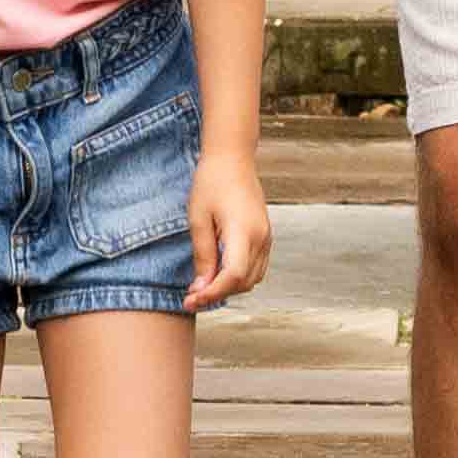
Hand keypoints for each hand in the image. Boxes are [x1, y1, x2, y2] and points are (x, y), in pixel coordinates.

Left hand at [187, 153, 275, 315]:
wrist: (232, 158)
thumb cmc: (211, 182)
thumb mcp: (199, 219)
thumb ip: (203, 255)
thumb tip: (202, 287)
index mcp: (243, 231)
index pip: (232, 276)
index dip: (212, 293)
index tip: (191, 299)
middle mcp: (261, 237)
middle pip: (243, 282)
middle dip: (218, 293)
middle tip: (192, 295)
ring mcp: (266, 237)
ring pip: (253, 278)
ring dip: (229, 286)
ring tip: (204, 285)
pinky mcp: (266, 236)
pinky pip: (257, 266)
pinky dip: (239, 276)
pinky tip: (219, 272)